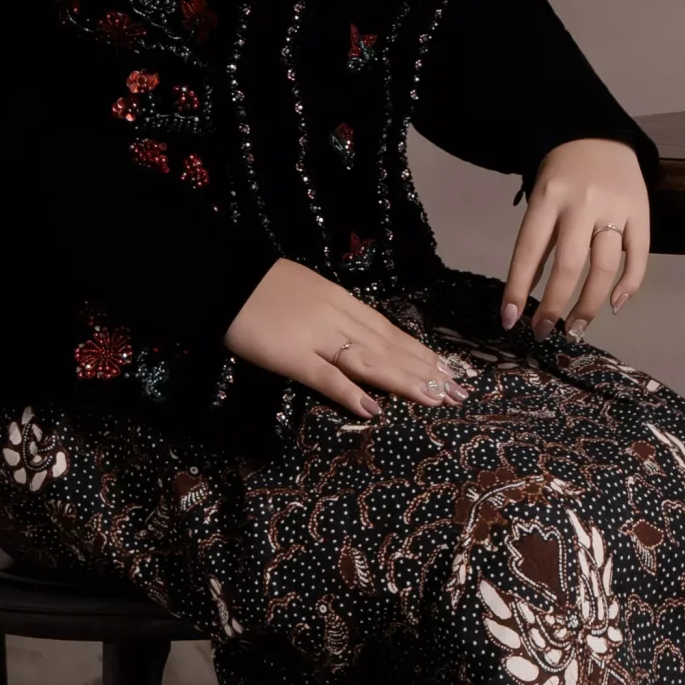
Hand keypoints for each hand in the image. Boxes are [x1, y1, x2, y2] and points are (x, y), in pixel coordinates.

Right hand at [224, 258, 474, 416]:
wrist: (227, 277)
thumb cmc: (265, 287)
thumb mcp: (311, 293)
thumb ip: (336, 315)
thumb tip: (362, 337)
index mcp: (343, 302)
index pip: (390, 331)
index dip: (420, 352)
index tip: (448, 369)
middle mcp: (339, 317)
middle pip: (390, 346)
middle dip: (426, 370)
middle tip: (458, 391)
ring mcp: (317, 337)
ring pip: (370, 360)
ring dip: (406, 380)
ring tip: (436, 397)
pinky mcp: (291, 356)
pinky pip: (325, 376)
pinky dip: (350, 390)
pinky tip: (374, 407)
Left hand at [500, 138, 649, 339]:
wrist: (598, 134)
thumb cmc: (562, 173)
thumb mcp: (540, 197)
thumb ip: (538, 242)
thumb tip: (526, 294)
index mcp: (549, 197)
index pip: (529, 249)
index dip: (517, 288)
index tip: (510, 320)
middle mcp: (582, 203)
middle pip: (569, 264)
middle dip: (554, 305)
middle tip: (545, 331)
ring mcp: (615, 208)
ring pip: (604, 266)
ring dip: (589, 304)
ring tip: (576, 327)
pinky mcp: (642, 211)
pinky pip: (638, 256)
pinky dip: (629, 286)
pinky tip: (615, 305)